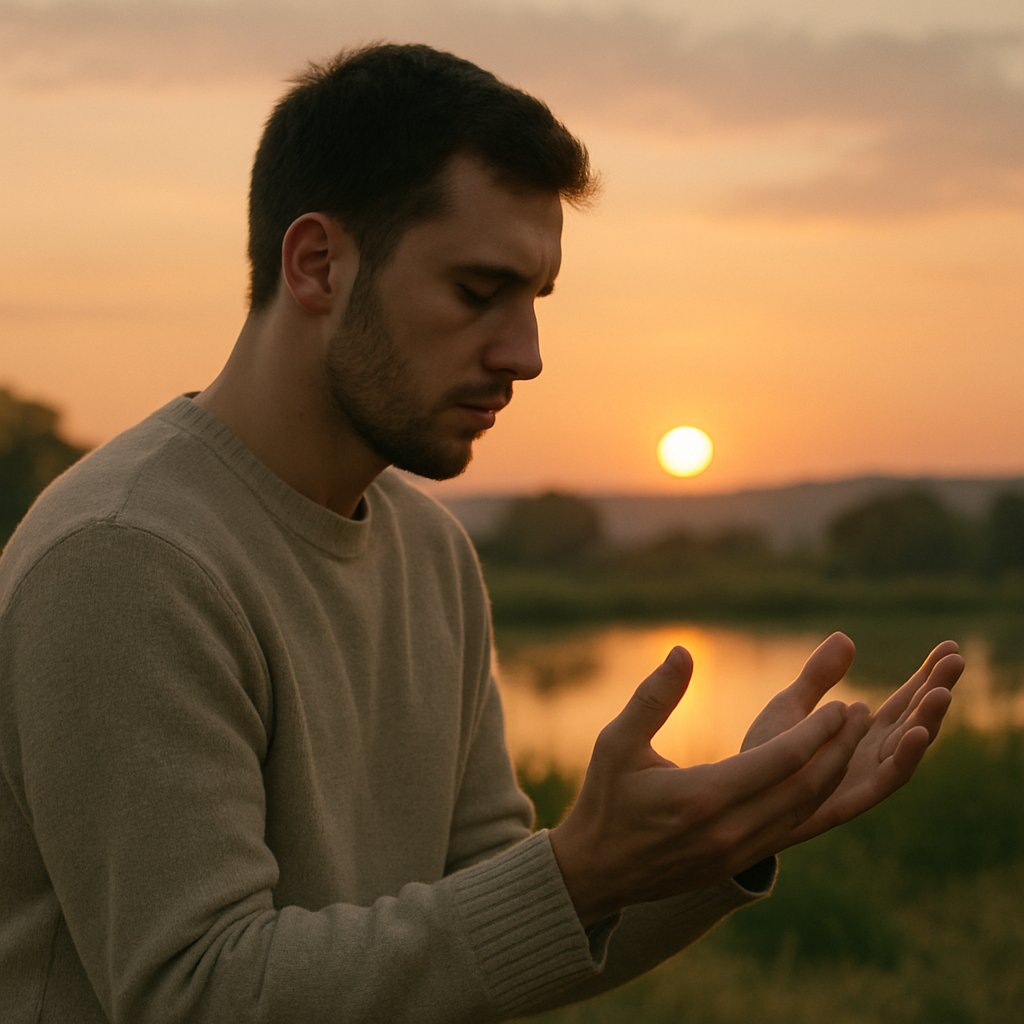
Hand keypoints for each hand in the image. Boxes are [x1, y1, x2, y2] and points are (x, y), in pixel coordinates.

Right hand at [549, 647, 869, 925]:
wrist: (596, 873)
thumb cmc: (605, 799)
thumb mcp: (616, 742)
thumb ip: (654, 696)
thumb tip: (682, 650)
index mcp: (703, 796)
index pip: (782, 761)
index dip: (818, 731)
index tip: (842, 704)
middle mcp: (730, 830)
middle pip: (806, 787)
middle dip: (840, 749)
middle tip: (860, 714)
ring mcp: (738, 852)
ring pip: (805, 811)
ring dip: (834, 774)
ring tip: (852, 739)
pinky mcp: (739, 862)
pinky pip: (792, 828)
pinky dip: (816, 799)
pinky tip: (823, 774)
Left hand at [739, 632, 962, 844]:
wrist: (739, 801)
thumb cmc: (765, 756)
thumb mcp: (790, 706)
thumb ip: (818, 677)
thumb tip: (846, 637)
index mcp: (859, 733)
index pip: (902, 701)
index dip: (925, 676)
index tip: (949, 647)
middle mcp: (869, 755)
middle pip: (913, 720)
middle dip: (935, 691)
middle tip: (957, 660)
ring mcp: (863, 778)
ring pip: (906, 748)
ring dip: (928, 721)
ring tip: (942, 692)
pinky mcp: (852, 799)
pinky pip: (886, 780)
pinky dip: (906, 757)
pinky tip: (921, 731)